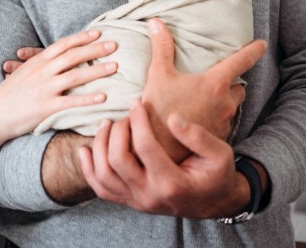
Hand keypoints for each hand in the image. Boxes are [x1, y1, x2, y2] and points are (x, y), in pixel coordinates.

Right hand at [0, 30, 117, 139]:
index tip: (98, 32)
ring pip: (76, 76)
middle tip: (115, 44)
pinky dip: (89, 99)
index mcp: (37, 62)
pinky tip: (104, 97)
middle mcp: (42, 72)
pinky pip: (72, 102)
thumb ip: (39, 65)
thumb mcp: (22, 73)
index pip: (63, 44)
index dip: (82, 37)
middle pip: (74, 56)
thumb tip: (55, 59)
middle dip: (96, 49)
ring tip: (115, 66)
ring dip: (98, 71)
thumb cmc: (7, 95)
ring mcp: (44, 89)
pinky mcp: (46, 107)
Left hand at [78, 102, 248, 217]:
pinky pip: (100, 188)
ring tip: (107, 125)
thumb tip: (171, 117)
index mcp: (172, 182)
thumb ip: (198, 136)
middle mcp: (150, 195)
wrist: (214, 203)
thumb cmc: (216, 174)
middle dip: (117, 131)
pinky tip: (86, 149)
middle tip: (124, 115)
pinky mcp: (129, 201)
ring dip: (99, 146)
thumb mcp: (219, 154)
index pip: (145, 147)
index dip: (138, 120)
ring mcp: (137, 201)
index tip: (137, 103)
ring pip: (103, 175)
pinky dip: (88, 169)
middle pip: (117, 160)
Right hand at [140, 19, 264, 160]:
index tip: (261, 44)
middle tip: (223, 78)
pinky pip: (223, 123)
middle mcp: (225, 102)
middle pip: (239, 87)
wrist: (160, 150)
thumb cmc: (159, 111)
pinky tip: (202, 119)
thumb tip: (156, 23)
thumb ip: (161, 47)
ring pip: (232, 107)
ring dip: (225, 101)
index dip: (253, 50)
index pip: (242, 61)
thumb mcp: (158, 75)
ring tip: (211, 99)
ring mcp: (223, 122)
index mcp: (215, 83)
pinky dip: (217, 117)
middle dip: (234, 82)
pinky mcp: (217, 138)